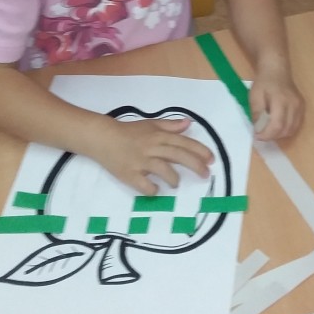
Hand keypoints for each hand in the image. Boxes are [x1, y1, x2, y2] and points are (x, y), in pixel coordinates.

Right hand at [89, 117, 213, 194]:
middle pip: (178, 155)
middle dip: (195, 165)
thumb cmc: (128, 132)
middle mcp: (151, 147)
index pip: (183, 142)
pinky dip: (153, 190)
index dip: (199, 151)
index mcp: (158, 135)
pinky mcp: (129, 175)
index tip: (211, 160)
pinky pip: (145, 186)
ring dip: (174, 179)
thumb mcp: (150, 124)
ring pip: (164, 170)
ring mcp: (140, 161)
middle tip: (205, 174)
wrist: (102, 138)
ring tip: (176, 183)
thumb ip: (170, 125)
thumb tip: (188, 123)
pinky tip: (155, 190)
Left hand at [248, 68, 304, 140]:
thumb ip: (256, 114)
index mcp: (281, 101)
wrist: (276, 70)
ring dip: (280, 134)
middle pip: (286, 130)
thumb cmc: (264, 83)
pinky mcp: (302, 107)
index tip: (257, 136)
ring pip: (292, 130)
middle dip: (272, 136)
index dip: (267, 135)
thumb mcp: (254, 96)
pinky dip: (286, 130)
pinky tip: (278, 126)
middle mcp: (294, 105)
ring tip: (269, 129)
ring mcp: (300, 107)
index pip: (277, 125)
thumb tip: (258, 130)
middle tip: (261, 133)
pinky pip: (296, 125)